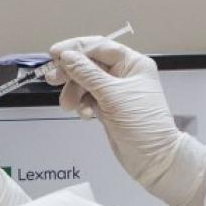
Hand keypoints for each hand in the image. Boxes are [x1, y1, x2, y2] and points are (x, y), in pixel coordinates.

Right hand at [48, 37, 205, 205]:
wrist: (153, 159)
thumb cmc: (141, 124)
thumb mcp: (112, 95)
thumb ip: (87, 74)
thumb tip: (67, 57)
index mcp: (133, 64)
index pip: (100, 47)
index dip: (76, 48)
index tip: (54, 54)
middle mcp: (125, 75)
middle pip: (90, 65)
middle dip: (71, 73)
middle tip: (52, 80)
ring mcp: (116, 93)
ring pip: (87, 83)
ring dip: (74, 92)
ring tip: (68, 105)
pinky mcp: (110, 109)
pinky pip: (89, 99)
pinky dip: (82, 104)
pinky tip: (84, 114)